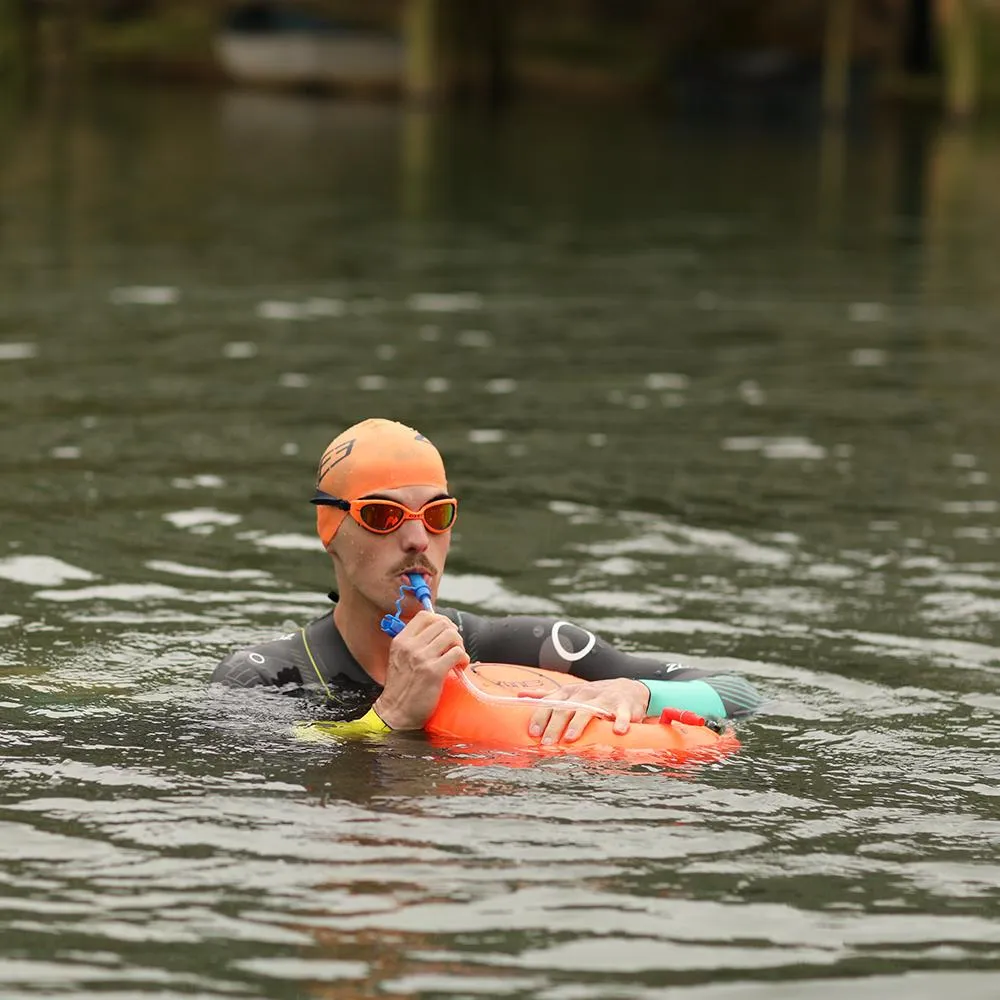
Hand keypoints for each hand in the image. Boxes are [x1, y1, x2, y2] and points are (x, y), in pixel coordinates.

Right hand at [374, 611, 468, 729]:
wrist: (396, 712)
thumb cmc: (401, 687)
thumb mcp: (399, 658)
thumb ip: (413, 643)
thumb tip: (438, 631)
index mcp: (401, 641)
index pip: (424, 615)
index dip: (440, 619)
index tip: (446, 630)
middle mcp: (410, 646)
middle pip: (441, 623)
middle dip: (453, 633)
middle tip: (454, 646)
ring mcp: (422, 658)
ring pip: (451, 635)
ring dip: (459, 645)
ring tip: (457, 657)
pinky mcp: (434, 672)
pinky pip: (457, 653)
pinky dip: (463, 658)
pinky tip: (460, 666)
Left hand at [523, 678, 650, 744]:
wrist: (628, 688)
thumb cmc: (593, 696)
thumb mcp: (570, 693)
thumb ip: (546, 696)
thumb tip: (520, 696)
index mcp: (570, 692)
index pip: (551, 703)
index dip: (541, 717)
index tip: (532, 733)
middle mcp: (585, 694)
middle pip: (567, 708)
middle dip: (555, 726)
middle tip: (547, 743)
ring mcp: (605, 699)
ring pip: (589, 710)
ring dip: (578, 724)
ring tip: (570, 738)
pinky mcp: (624, 707)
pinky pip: (622, 714)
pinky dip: (621, 722)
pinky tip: (617, 731)